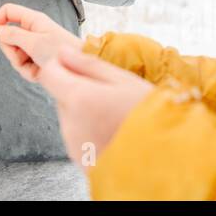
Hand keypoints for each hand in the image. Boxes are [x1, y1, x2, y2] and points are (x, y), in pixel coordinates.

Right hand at [0, 2, 82, 81]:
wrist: (80, 73)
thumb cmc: (61, 52)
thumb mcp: (35, 42)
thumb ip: (13, 36)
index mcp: (33, 20)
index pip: (7, 12)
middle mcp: (32, 31)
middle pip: (7, 38)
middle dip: (12, 52)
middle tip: (24, 56)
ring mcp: (34, 47)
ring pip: (14, 55)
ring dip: (21, 65)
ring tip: (37, 67)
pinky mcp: (37, 61)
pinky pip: (23, 66)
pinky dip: (29, 73)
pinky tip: (40, 74)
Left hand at [37, 44, 156, 166]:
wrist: (167, 161)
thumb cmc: (150, 118)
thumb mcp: (124, 81)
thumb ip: (89, 65)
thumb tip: (62, 53)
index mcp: (78, 99)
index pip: (48, 73)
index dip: (60, 66)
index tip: (78, 67)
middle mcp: (70, 124)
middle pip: (61, 97)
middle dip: (79, 91)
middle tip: (111, 97)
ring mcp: (74, 146)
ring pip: (70, 118)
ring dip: (86, 114)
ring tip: (116, 118)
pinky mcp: (81, 162)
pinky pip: (79, 138)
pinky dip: (91, 134)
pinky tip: (115, 135)